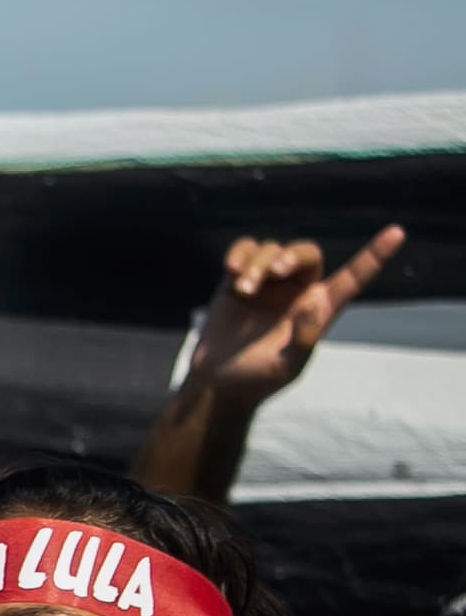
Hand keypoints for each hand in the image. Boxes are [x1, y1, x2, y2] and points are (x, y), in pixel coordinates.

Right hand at [185, 227, 402, 406]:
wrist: (217, 382)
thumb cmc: (259, 379)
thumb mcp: (289, 367)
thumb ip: (306, 337)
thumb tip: (314, 303)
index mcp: (320, 308)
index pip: (353, 277)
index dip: (375, 255)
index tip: (397, 233)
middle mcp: (297, 291)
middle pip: (307, 252)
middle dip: (292, 256)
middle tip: (276, 272)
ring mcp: (267, 284)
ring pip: (271, 250)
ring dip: (257, 266)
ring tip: (243, 291)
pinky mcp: (236, 280)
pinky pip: (245, 250)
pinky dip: (240, 254)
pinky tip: (232, 270)